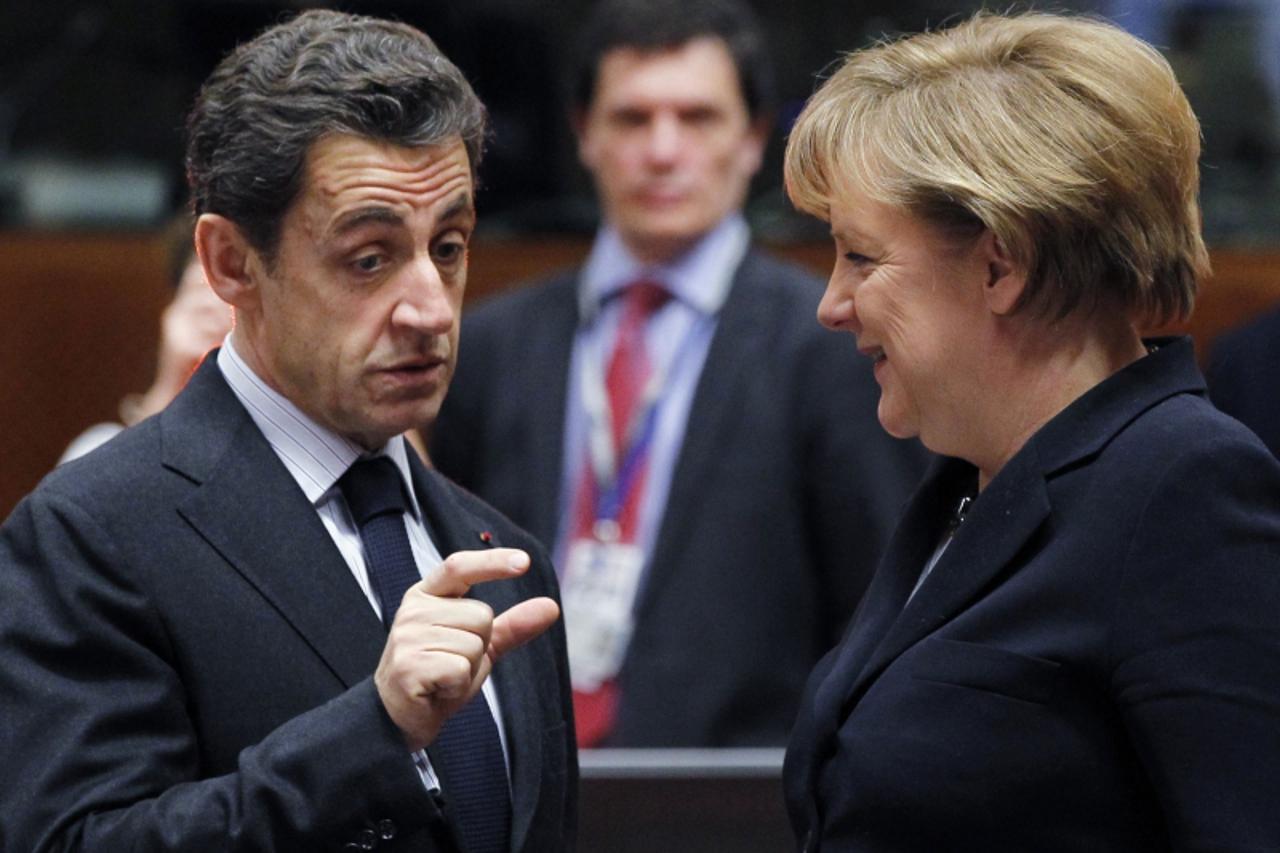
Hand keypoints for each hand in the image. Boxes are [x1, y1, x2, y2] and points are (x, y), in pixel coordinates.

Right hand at [374, 547, 559, 750]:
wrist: (399, 718)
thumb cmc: (440, 676)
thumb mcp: (479, 647)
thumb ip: (511, 626)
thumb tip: (551, 606)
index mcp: (427, 596)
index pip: (459, 567)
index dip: (492, 561)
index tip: (525, 561)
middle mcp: (414, 610)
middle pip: (482, 616)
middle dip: (480, 646)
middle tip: (453, 664)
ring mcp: (407, 637)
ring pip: (474, 644)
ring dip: (469, 669)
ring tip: (444, 677)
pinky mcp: (408, 666)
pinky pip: (461, 669)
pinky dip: (459, 686)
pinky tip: (438, 690)